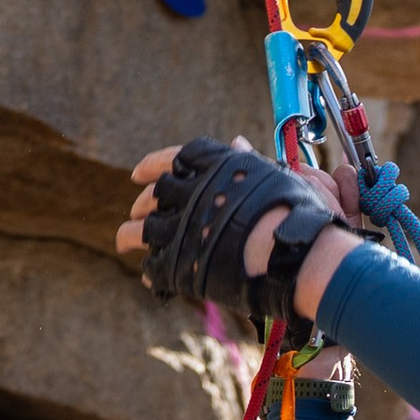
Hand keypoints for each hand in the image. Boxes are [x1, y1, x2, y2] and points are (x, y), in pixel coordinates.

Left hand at [118, 140, 361, 331]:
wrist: (293, 252)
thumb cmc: (296, 212)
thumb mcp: (275, 176)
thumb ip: (250, 162)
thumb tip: (236, 143)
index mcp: (212, 165)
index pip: (173, 158)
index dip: (151, 165)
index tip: (137, 174)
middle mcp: (190, 192)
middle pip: (154, 195)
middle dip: (143, 203)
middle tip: (137, 211)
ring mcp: (179, 228)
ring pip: (142, 229)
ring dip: (130, 234)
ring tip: (123, 243)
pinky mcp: (177, 265)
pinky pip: (153, 267)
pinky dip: (151, 272)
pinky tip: (151, 277)